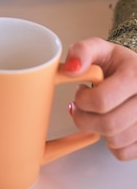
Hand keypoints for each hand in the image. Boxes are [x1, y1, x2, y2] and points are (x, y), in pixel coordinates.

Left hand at [64, 37, 136, 160]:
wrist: (136, 74)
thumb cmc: (117, 64)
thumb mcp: (99, 48)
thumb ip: (82, 51)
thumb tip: (70, 68)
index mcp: (135, 75)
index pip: (102, 100)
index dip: (83, 100)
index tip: (80, 91)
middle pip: (109, 124)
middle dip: (85, 118)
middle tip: (80, 106)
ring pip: (116, 141)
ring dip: (97, 129)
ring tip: (96, 113)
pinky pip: (123, 152)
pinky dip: (110, 143)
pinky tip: (109, 124)